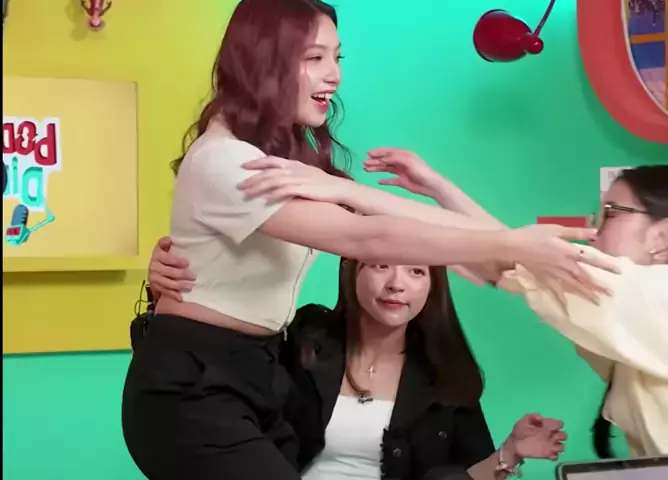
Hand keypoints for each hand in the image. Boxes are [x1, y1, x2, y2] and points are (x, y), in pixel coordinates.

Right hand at [148, 236, 194, 301]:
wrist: (157, 267)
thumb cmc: (166, 255)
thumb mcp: (165, 246)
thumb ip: (166, 242)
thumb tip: (169, 240)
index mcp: (157, 254)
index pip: (166, 258)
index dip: (176, 261)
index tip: (187, 263)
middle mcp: (153, 266)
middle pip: (168, 272)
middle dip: (181, 275)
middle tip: (193, 276)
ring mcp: (153, 278)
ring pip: (167, 283)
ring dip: (179, 285)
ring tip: (190, 286)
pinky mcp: (155, 286)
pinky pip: (164, 291)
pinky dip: (173, 294)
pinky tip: (181, 297)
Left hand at [239, 156, 355, 204]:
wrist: (341, 188)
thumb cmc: (323, 184)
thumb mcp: (306, 174)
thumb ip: (292, 174)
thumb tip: (278, 178)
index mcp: (294, 164)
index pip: (271, 160)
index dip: (256, 162)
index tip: (242, 166)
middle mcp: (294, 169)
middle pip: (268, 171)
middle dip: (252, 178)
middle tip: (238, 185)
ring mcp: (299, 178)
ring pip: (273, 181)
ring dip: (258, 187)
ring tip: (247, 194)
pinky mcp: (304, 189)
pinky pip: (285, 191)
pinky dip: (274, 195)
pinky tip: (265, 200)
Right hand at [363, 147, 443, 196]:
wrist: (431, 185)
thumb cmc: (421, 171)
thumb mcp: (407, 161)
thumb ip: (394, 158)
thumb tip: (382, 158)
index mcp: (404, 155)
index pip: (388, 152)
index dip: (378, 152)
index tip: (368, 154)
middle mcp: (402, 162)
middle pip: (385, 160)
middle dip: (374, 161)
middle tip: (364, 163)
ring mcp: (402, 172)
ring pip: (386, 169)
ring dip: (377, 169)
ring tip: (366, 170)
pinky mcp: (402, 182)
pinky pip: (391, 180)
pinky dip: (385, 180)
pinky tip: (378, 181)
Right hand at [502, 225, 618, 303]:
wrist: (513, 247)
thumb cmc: (534, 234)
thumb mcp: (556, 229)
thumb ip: (576, 232)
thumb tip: (595, 233)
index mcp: (569, 251)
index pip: (591, 259)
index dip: (605, 265)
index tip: (618, 271)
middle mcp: (565, 265)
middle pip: (584, 277)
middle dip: (598, 286)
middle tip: (611, 294)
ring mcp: (555, 274)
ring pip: (574, 286)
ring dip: (586, 294)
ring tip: (597, 302)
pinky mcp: (545, 279)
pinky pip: (558, 291)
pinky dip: (564, 299)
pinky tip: (569, 306)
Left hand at [504, 413, 566, 461]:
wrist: (514, 445)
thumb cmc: (520, 432)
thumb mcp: (523, 421)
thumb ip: (532, 416)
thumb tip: (542, 417)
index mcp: (546, 426)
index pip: (558, 424)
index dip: (556, 424)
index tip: (547, 425)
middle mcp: (550, 435)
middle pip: (563, 435)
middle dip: (559, 435)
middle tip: (550, 436)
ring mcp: (549, 446)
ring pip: (562, 446)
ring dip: (558, 446)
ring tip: (549, 446)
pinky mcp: (547, 455)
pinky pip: (556, 456)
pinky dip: (554, 455)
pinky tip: (548, 454)